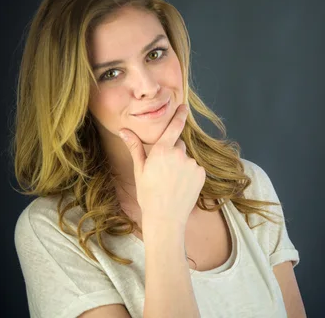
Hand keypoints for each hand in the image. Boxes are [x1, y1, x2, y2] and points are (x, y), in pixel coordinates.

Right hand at [119, 104, 205, 229]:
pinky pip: (194, 168)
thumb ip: (135, 147)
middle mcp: (179, 154)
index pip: (174, 127)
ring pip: (186, 158)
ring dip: (181, 164)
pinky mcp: (201, 173)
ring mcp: (192, 164)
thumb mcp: (139, 170)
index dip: (179, 115)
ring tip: (171, 181)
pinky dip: (189, 174)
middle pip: (178, 145)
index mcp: (162, 151)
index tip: (184, 107)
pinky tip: (181, 185)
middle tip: (163, 171)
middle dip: (172, 152)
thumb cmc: (148, 194)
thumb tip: (123, 130)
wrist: (165, 217)